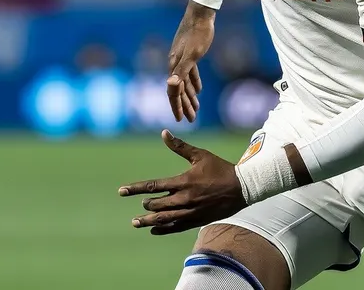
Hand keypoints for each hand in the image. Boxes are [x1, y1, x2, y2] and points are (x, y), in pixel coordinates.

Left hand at [119, 130, 246, 235]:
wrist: (241, 188)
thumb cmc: (220, 169)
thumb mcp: (200, 155)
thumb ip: (180, 146)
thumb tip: (164, 133)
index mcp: (184, 181)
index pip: (154, 186)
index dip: (136, 188)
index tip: (122, 191)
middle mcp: (185, 198)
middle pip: (157, 204)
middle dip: (145, 204)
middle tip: (140, 202)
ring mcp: (190, 211)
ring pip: (164, 218)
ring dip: (148, 221)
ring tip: (136, 222)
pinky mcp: (196, 220)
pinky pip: (176, 227)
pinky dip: (163, 229)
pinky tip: (154, 230)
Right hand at [167, 2, 215, 121]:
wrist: (201, 14)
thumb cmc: (198, 34)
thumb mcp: (192, 54)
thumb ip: (182, 70)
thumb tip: (170, 84)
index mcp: (174, 65)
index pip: (174, 91)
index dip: (177, 106)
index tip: (180, 120)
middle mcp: (175, 63)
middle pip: (178, 89)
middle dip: (184, 105)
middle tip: (191, 120)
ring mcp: (181, 58)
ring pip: (185, 82)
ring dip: (190, 96)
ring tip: (196, 109)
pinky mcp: (189, 53)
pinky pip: (190, 73)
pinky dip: (194, 83)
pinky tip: (199, 90)